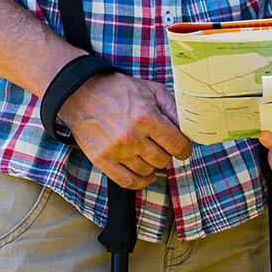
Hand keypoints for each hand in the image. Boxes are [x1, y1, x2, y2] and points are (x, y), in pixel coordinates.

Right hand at [59, 72, 192, 189]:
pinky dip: (141, 181)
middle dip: (167, 153)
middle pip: (163, 159)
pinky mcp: (101, 160)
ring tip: (150, 152)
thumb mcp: (152, 90)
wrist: (83, 93)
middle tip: (163, 145)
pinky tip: (146, 175)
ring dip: (153, 164)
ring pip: (148, 171)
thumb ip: (173, 109)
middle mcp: (131, 137)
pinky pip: (127, 182)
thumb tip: (188, 128)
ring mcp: (115, 151)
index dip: (184, 148)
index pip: (176, 144)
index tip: (183, 148)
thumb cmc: (120, 90)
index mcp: (146, 117)